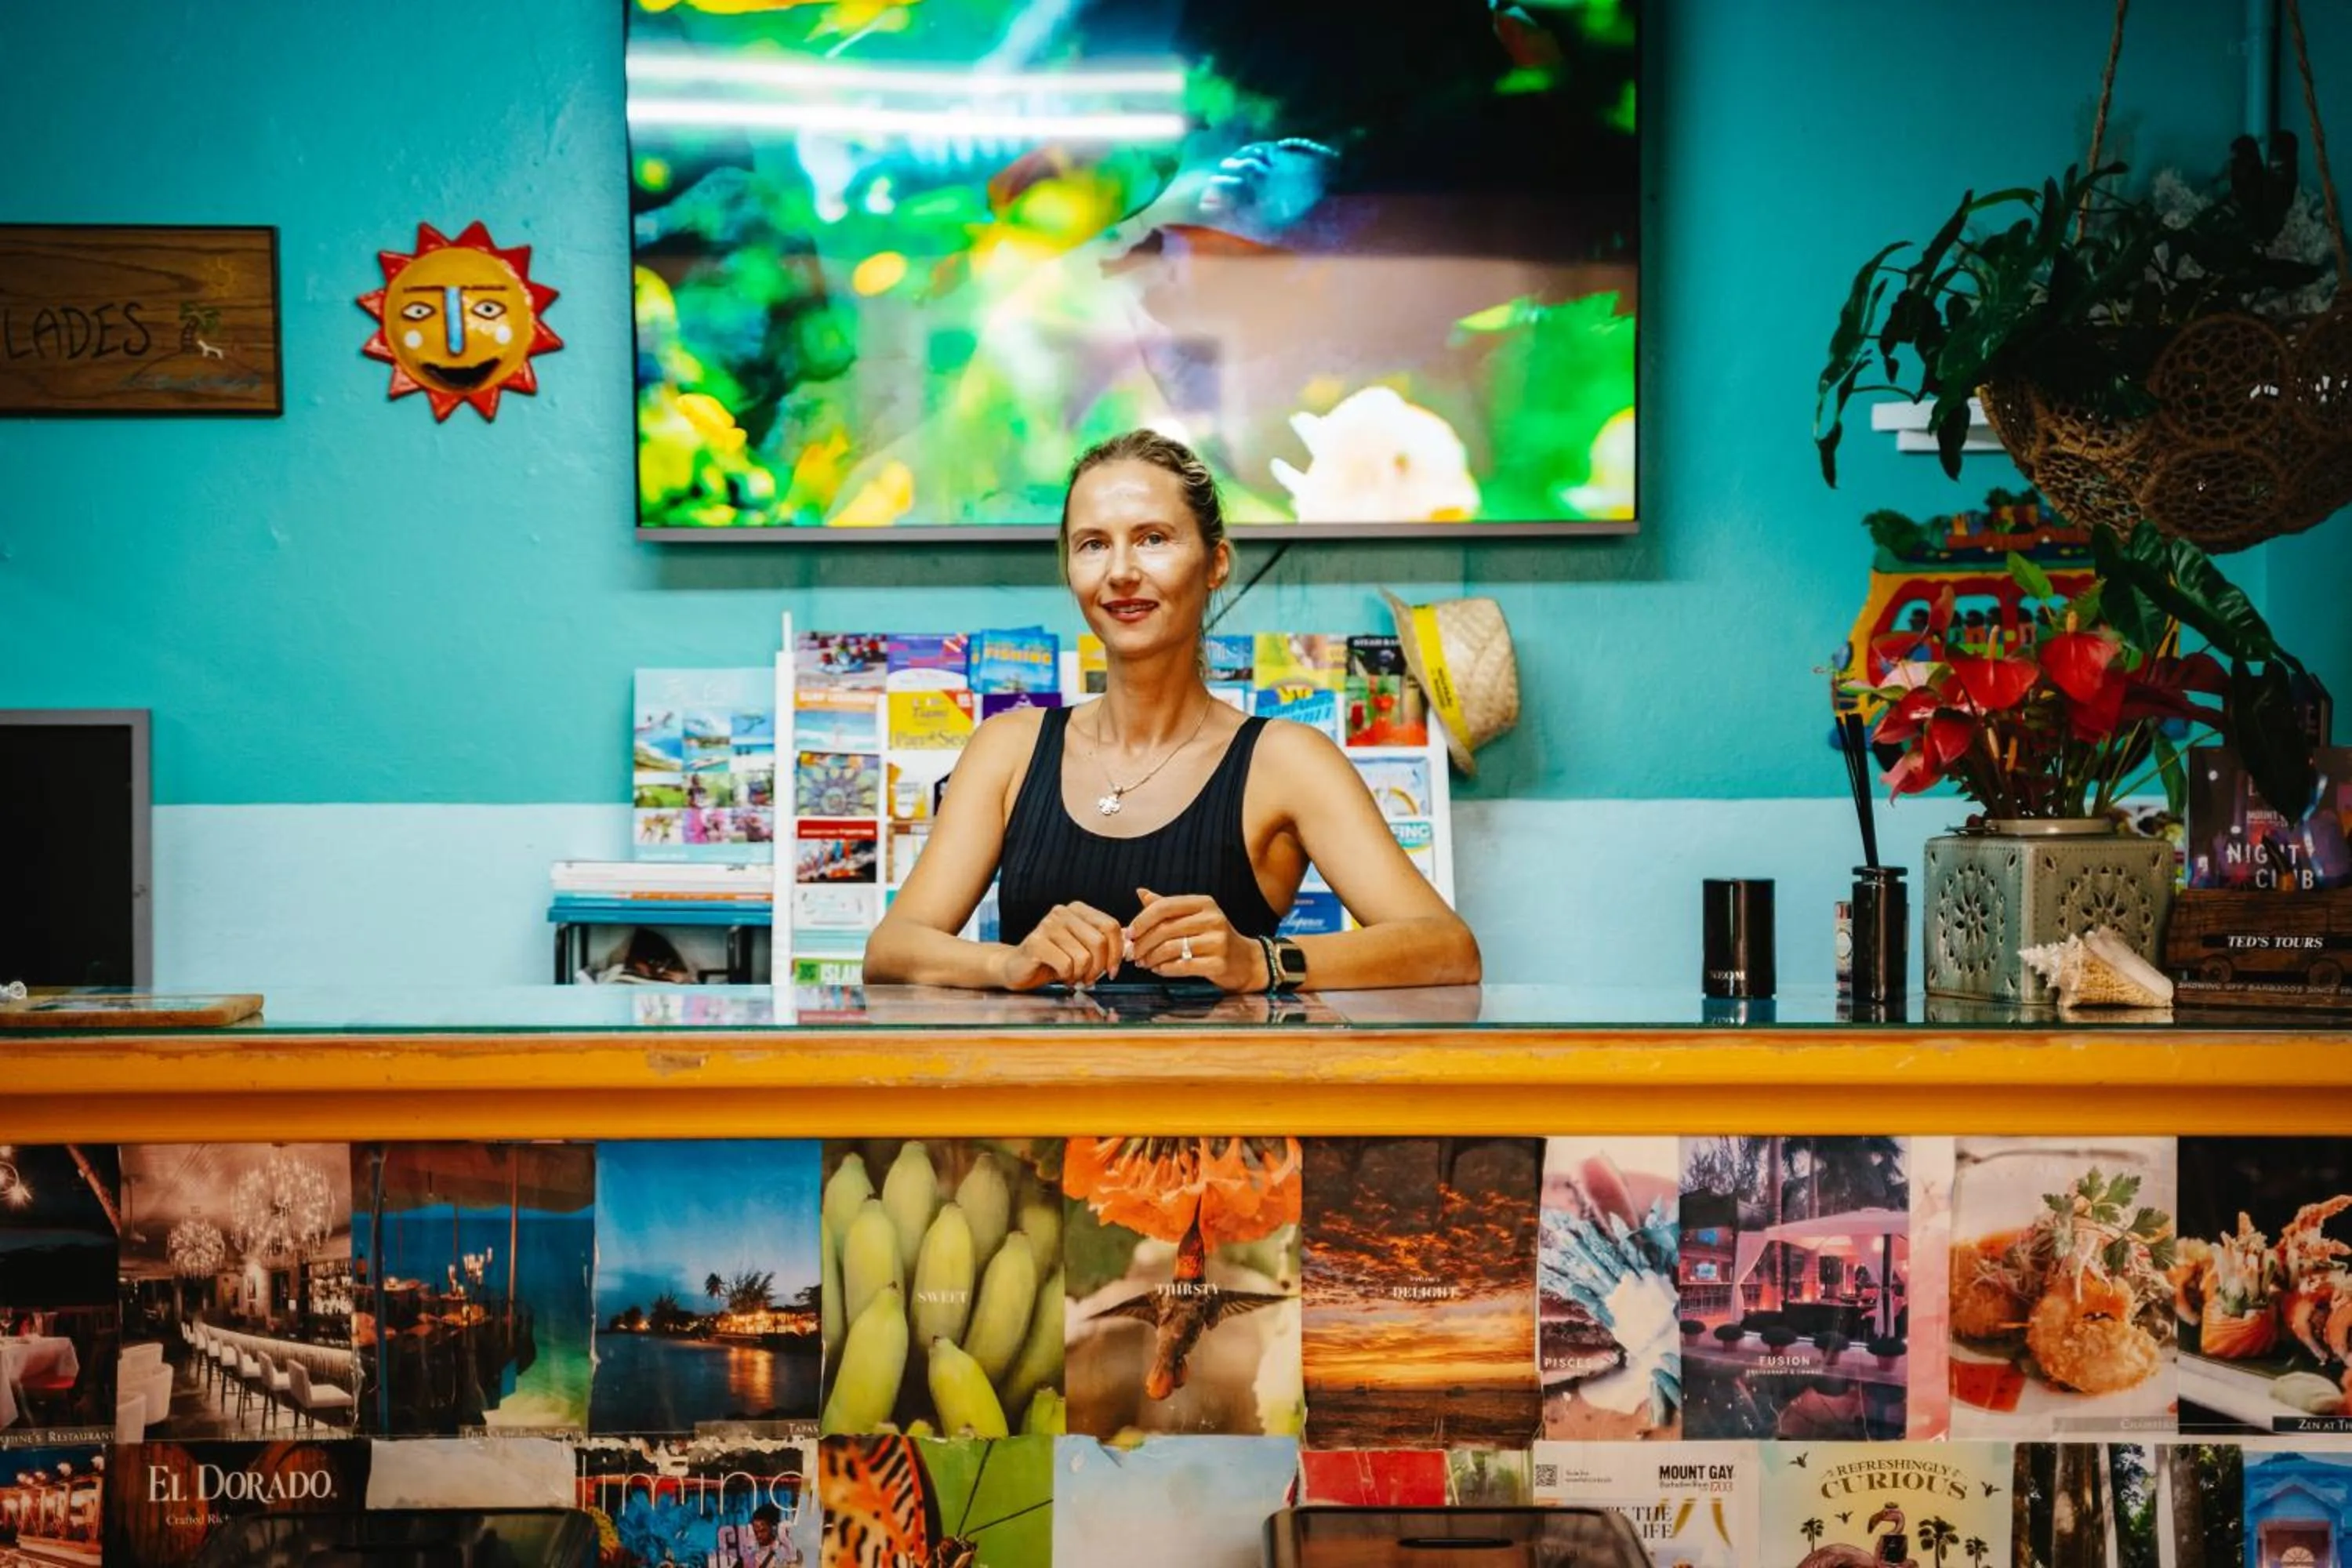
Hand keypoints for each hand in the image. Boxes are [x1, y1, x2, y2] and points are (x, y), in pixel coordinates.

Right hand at [996, 901, 1124, 990]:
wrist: (1017, 968)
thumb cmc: (1054, 960)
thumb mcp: (1083, 949)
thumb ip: (1104, 944)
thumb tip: (1130, 945)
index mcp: (1078, 910)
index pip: (1111, 926)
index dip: (1117, 952)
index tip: (1112, 970)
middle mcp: (1063, 912)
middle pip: (1100, 942)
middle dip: (1099, 967)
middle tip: (1090, 978)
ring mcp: (1048, 925)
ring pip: (1084, 957)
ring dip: (1081, 974)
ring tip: (1071, 975)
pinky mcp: (1036, 942)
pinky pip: (1067, 965)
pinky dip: (1067, 976)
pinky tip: (1059, 975)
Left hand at [1126, 887, 1270, 992]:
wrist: (1246, 961)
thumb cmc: (1213, 937)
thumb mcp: (1193, 916)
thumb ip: (1167, 906)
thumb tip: (1141, 892)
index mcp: (1204, 903)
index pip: (1165, 906)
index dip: (1142, 919)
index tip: (1130, 933)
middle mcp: (1212, 919)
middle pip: (1166, 929)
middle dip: (1143, 943)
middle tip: (1132, 954)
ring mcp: (1218, 941)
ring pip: (1172, 948)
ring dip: (1151, 958)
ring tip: (1143, 963)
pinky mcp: (1219, 963)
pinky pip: (1183, 966)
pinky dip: (1165, 969)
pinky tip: (1158, 970)